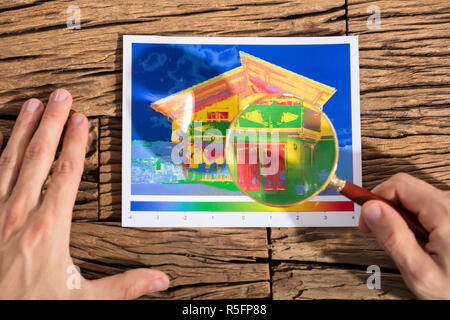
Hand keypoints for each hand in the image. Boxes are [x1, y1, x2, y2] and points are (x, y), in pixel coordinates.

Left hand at [0, 89, 169, 298]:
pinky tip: (0, 140)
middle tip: (58, 96)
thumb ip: (123, 286)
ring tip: (30, 106)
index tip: (80, 119)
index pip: (65, 174)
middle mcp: (19, 213)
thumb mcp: (82, 300)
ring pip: (8, 161)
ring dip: (20, 130)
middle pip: (38, 157)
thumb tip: (158, 280)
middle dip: (49, 122)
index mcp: (49, 228)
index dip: (74, 143)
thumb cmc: (28, 305)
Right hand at [359, 173, 449, 298]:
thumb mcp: (419, 271)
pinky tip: (416, 238)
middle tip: (375, 229)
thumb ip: (393, 238)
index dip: (374, 199)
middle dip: (383, 206)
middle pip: (405, 186)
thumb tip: (371, 209)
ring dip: (398, 214)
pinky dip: (412, 217)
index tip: (365, 220)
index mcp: (445, 213)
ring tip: (401, 240)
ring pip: (413, 195)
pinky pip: (425, 204)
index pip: (398, 185)